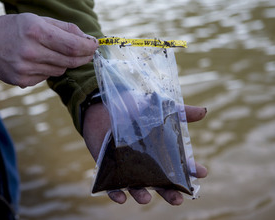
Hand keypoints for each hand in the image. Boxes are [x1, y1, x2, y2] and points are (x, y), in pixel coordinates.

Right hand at [0, 13, 98, 86]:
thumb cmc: (15, 28)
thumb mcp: (38, 20)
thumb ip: (65, 29)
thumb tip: (88, 40)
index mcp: (36, 31)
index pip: (72, 46)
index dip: (88, 48)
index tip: (95, 46)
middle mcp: (31, 51)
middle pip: (69, 60)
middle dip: (83, 57)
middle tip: (87, 53)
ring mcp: (26, 69)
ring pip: (60, 69)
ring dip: (64, 62)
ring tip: (52, 53)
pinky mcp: (22, 81)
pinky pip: (47, 77)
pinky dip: (49, 69)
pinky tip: (38, 61)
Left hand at [83, 103, 207, 204]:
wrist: (102, 107)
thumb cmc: (133, 109)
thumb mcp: (157, 109)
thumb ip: (179, 112)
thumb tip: (204, 112)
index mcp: (160, 153)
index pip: (179, 165)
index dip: (191, 170)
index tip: (202, 173)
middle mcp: (146, 164)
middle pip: (161, 184)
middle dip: (170, 193)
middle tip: (178, 199)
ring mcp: (128, 168)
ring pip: (138, 189)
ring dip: (142, 196)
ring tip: (146, 198)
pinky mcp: (109, 169)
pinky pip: (112, 187)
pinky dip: (115, 194)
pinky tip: (120, 197)